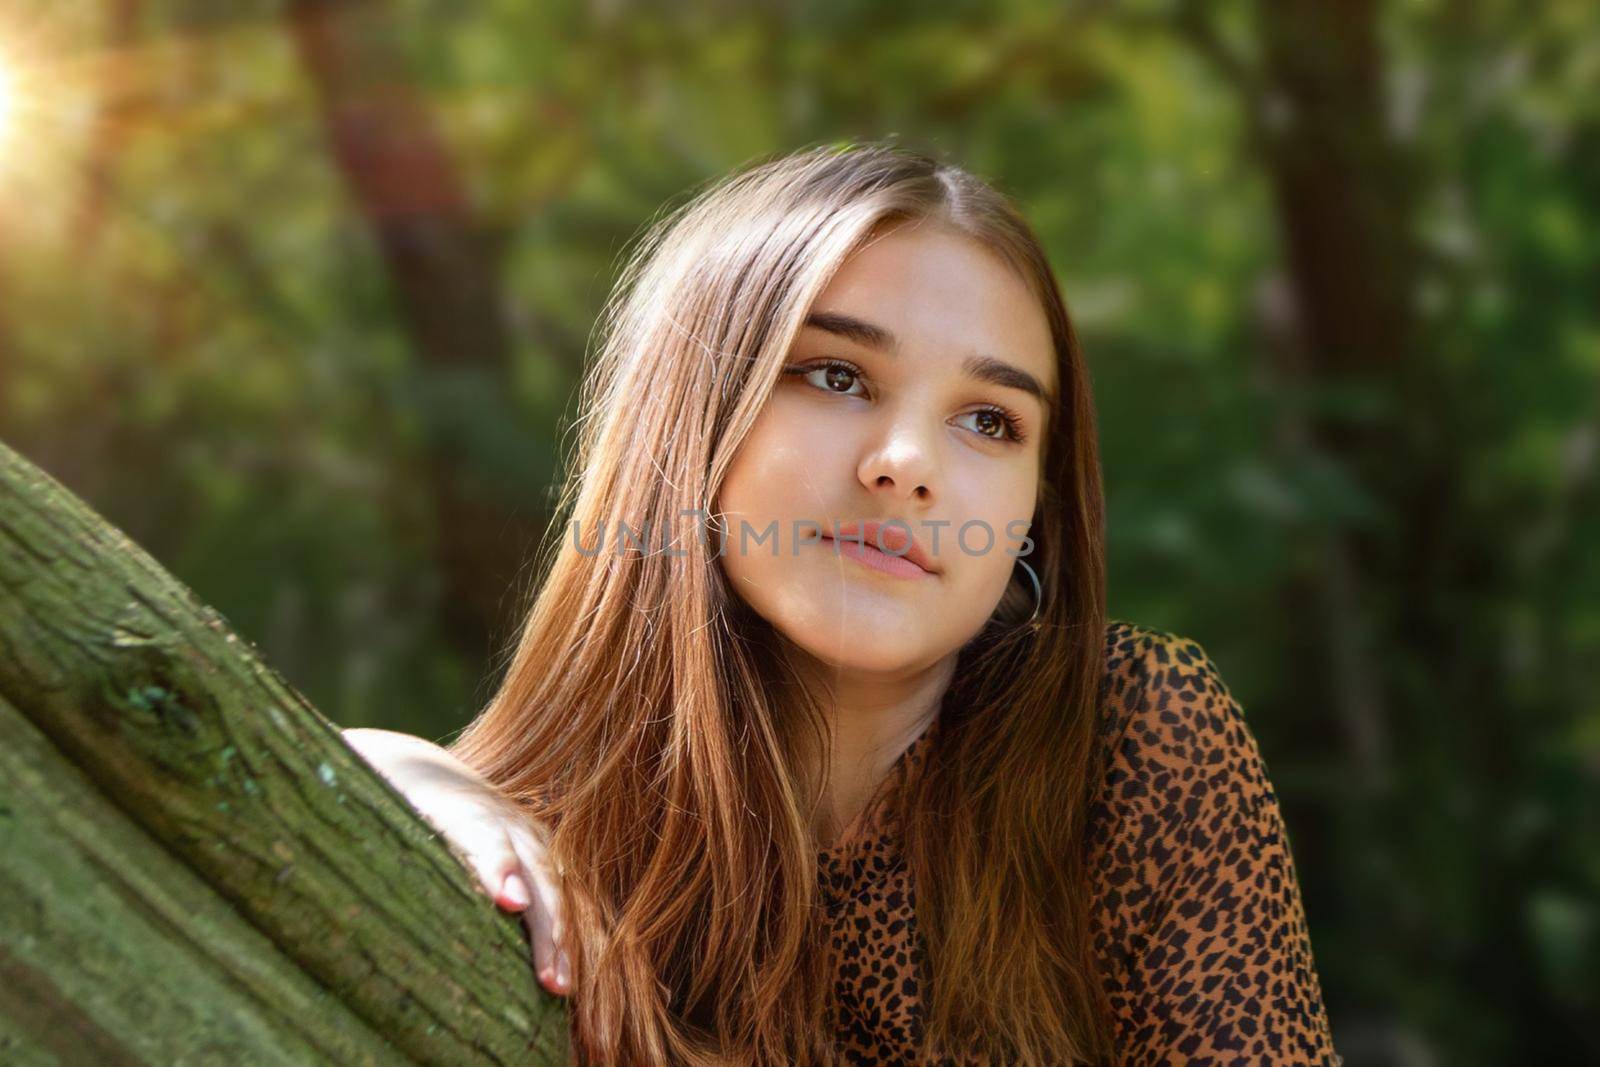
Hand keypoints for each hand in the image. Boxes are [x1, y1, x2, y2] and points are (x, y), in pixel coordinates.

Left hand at [342, 728, 570, 995]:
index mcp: (451, 798)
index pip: (480, 832)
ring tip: (558, 987)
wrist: (416, 765)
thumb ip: (338, 815)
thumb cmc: (373, 791)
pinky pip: (557, 899)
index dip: (496, 864)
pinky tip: (563, 979)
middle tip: (548, 976)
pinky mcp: (535, 855)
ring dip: (559, 938)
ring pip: (553, 886)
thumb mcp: (356, 796)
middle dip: (543, 922)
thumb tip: (283, 832)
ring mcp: (524, 833)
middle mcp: (499, 814)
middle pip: (531, 867)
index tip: (507, 901)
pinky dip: (564, 938)